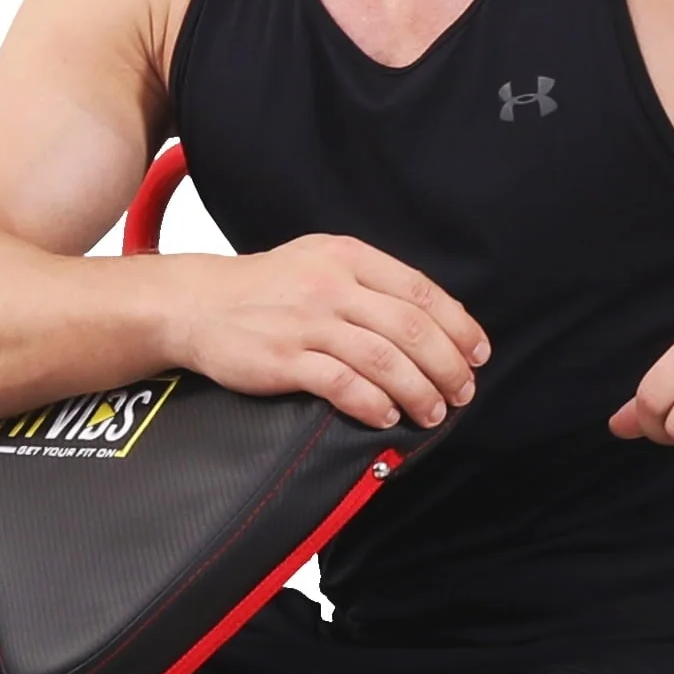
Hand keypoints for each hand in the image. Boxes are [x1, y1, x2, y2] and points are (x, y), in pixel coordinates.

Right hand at [181, 233, 486, 432]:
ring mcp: (306, 322)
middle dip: (447, 366)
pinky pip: (342, 383)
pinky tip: (386, 417)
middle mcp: (331, 285)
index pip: (421, 292)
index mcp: (348, 257)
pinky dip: (372, 403)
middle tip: (462, 393)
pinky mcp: (283, 358)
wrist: (196, 303)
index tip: (477, 354)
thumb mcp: (321, 261)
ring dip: (418, 391)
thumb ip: (371, 283)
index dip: (458, 327)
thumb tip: (431, 322)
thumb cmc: (267, 288)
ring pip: (383, 359)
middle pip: (410, 328)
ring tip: (432, 413)